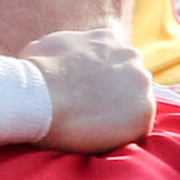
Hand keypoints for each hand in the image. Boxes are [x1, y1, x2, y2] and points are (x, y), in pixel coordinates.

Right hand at [24, 27, 155, 151]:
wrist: (40, 98)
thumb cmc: (35, 74)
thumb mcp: (44, 46)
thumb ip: (62, 49)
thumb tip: (53, 57)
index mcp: (108, 39)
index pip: (114, 59)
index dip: (101, 79)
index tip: (87, 93)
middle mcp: (130, 56)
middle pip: (131, 80)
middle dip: (116, 95)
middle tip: (92, 112)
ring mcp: (141, 84)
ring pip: (137, 104)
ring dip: (121, 116)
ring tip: (94, 129)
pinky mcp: (144, 112)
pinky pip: (138, 130)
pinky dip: (122, 137)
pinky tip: (100, 140)